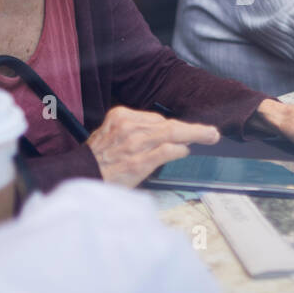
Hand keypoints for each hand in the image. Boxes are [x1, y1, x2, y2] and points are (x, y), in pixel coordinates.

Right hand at [87, 106, 218, 186]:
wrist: (81, 176)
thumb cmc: (98, 159)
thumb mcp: (111, 134)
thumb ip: (134, 131)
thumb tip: (164, 135)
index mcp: (120, 116)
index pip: (155, 118)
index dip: (174, 126)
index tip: (188, 129)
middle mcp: (128, 126)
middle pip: (167, 123)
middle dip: (192, 128)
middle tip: (212, 132)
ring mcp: (134, 143)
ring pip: (171, 133)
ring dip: (194, 135)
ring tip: (209, 137)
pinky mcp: (139, 160)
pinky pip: (167, 150)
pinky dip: (179, 150)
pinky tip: (186, 152)